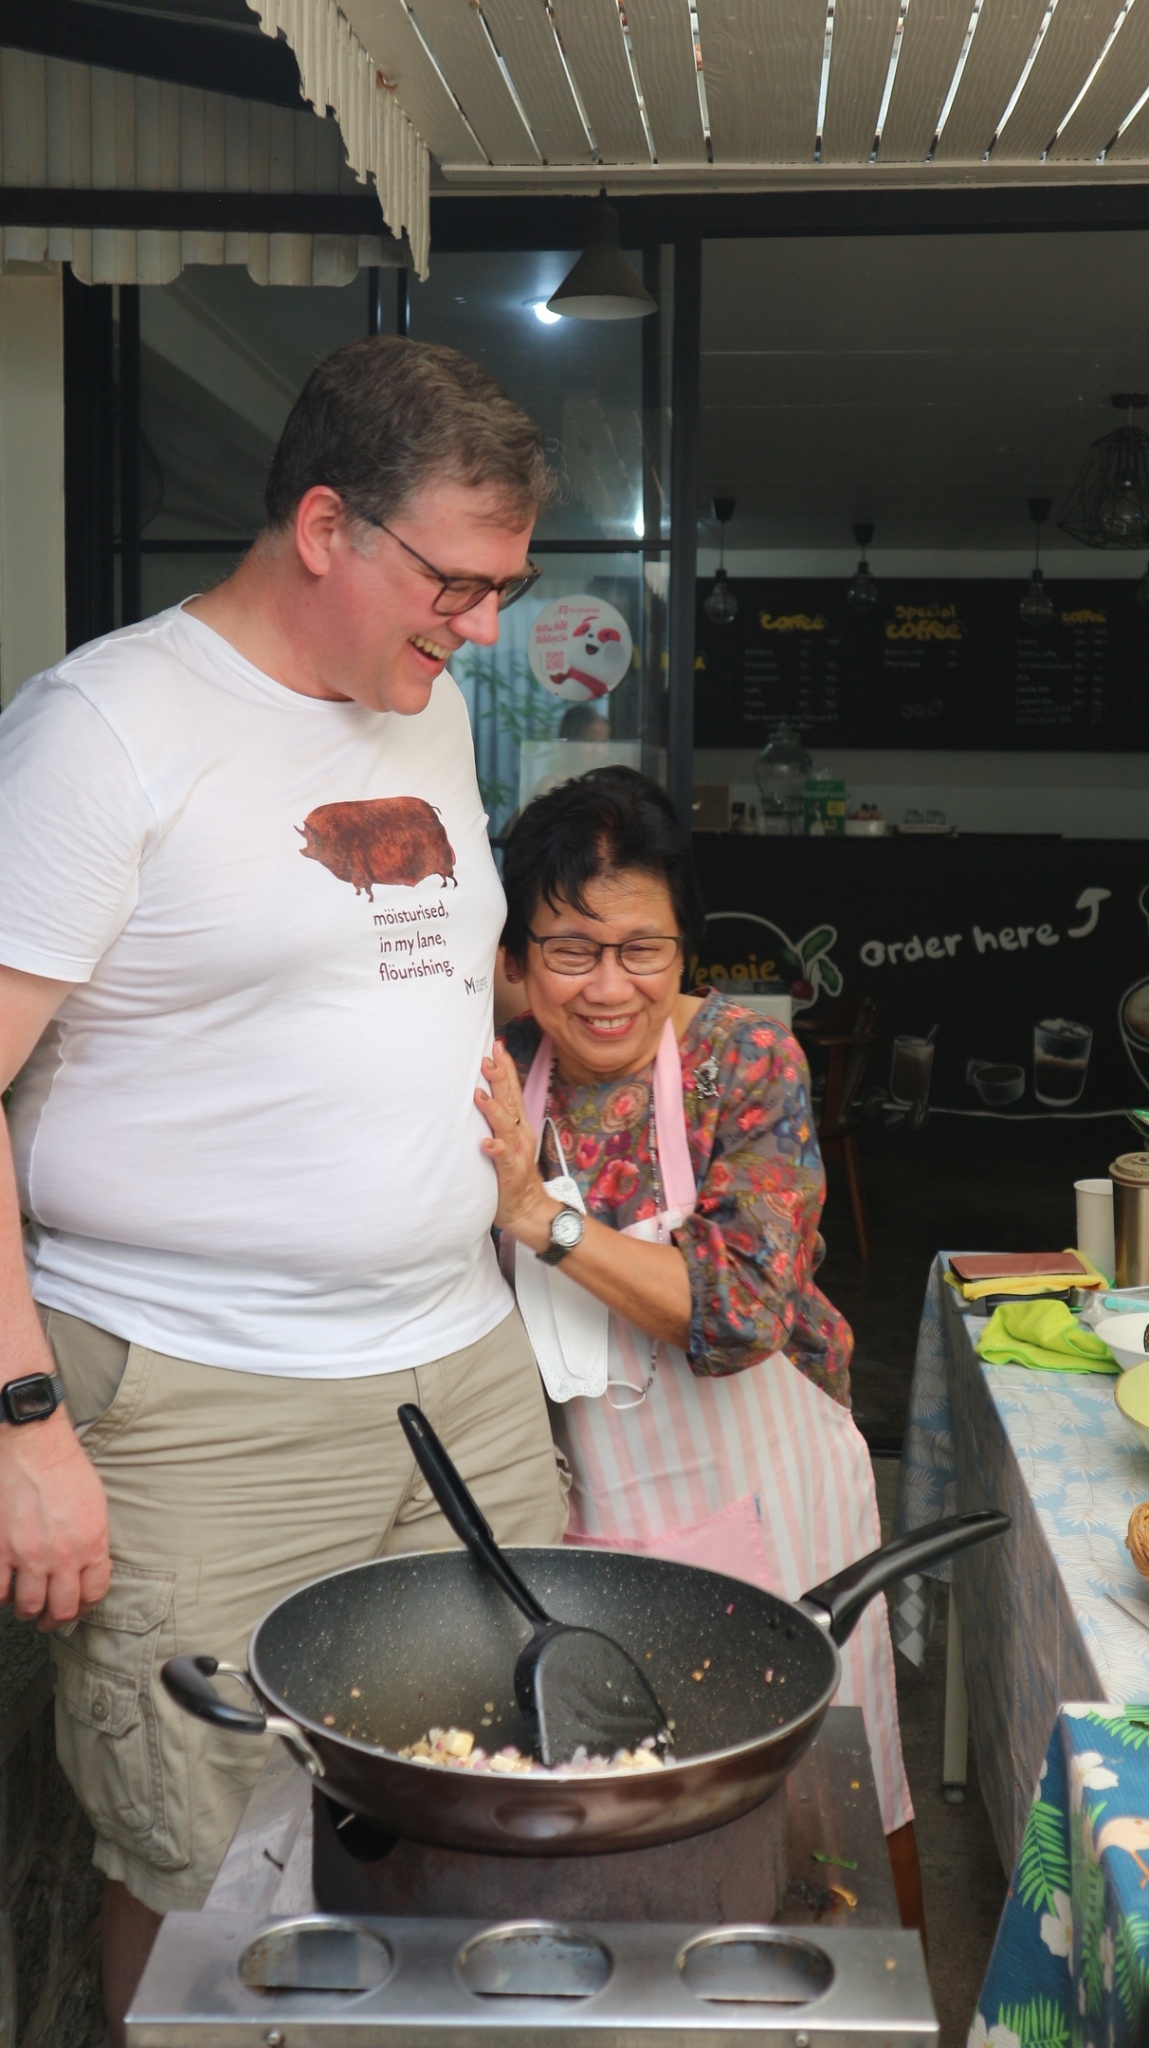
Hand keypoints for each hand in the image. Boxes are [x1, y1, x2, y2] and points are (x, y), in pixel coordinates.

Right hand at [0, 1407, 110, 1628]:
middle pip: (63, 1608)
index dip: (85, 1606)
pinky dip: (1, 1596)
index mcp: (93, 1545)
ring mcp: (32, 1556)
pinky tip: (4, 1590)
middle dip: (56, 1618)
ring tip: (24, 1606)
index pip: (94, 1593)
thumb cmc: (67, 1471)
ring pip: (30, 1606)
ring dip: (28, 1610)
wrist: (34, 1449)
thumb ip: (93, 1542)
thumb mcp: (96, 1508)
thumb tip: (88, 1567)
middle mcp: (65, 1557)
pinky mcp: (3, 1551)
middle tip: (49, 1619)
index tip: (75, 1607)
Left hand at [475, 1041, 557, 1249]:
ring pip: (505, 1126)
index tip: (497, 1045)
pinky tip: (487, 1143)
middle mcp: (519, 1134)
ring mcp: (515, 1152)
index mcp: (518, 1124)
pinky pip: (503, 1160)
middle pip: (510, 1101)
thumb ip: (497, 1119)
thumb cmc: (510, 1172)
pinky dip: (495, 1150)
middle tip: (487, 1058)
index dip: (506, 1068)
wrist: (528, 1208)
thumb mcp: (506, 1140)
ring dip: (493, 1110)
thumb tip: (480, 1092)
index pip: (512, 1090)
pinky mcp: (509, 1173)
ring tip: (479, 1095)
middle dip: (500, 1079)